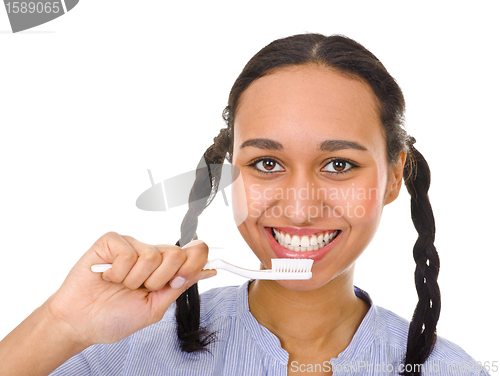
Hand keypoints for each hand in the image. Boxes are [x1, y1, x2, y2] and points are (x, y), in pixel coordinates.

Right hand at [44, 232, 215, 346]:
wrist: (81, 323)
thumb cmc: (115, 317)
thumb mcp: (154, 307)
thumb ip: (179, 286)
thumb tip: (208, 270)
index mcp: (166, 269)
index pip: (195, 251)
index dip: (195, 261)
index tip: (180, 279)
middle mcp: (151, 253)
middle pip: (176, 253)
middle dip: (159, 280)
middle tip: (140, 289)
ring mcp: (132, 245)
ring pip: (151, 255)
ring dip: (134, 280)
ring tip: (120, 285)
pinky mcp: (111, 241)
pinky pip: (127, 252)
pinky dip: (117, 272)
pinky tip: (107, 277)